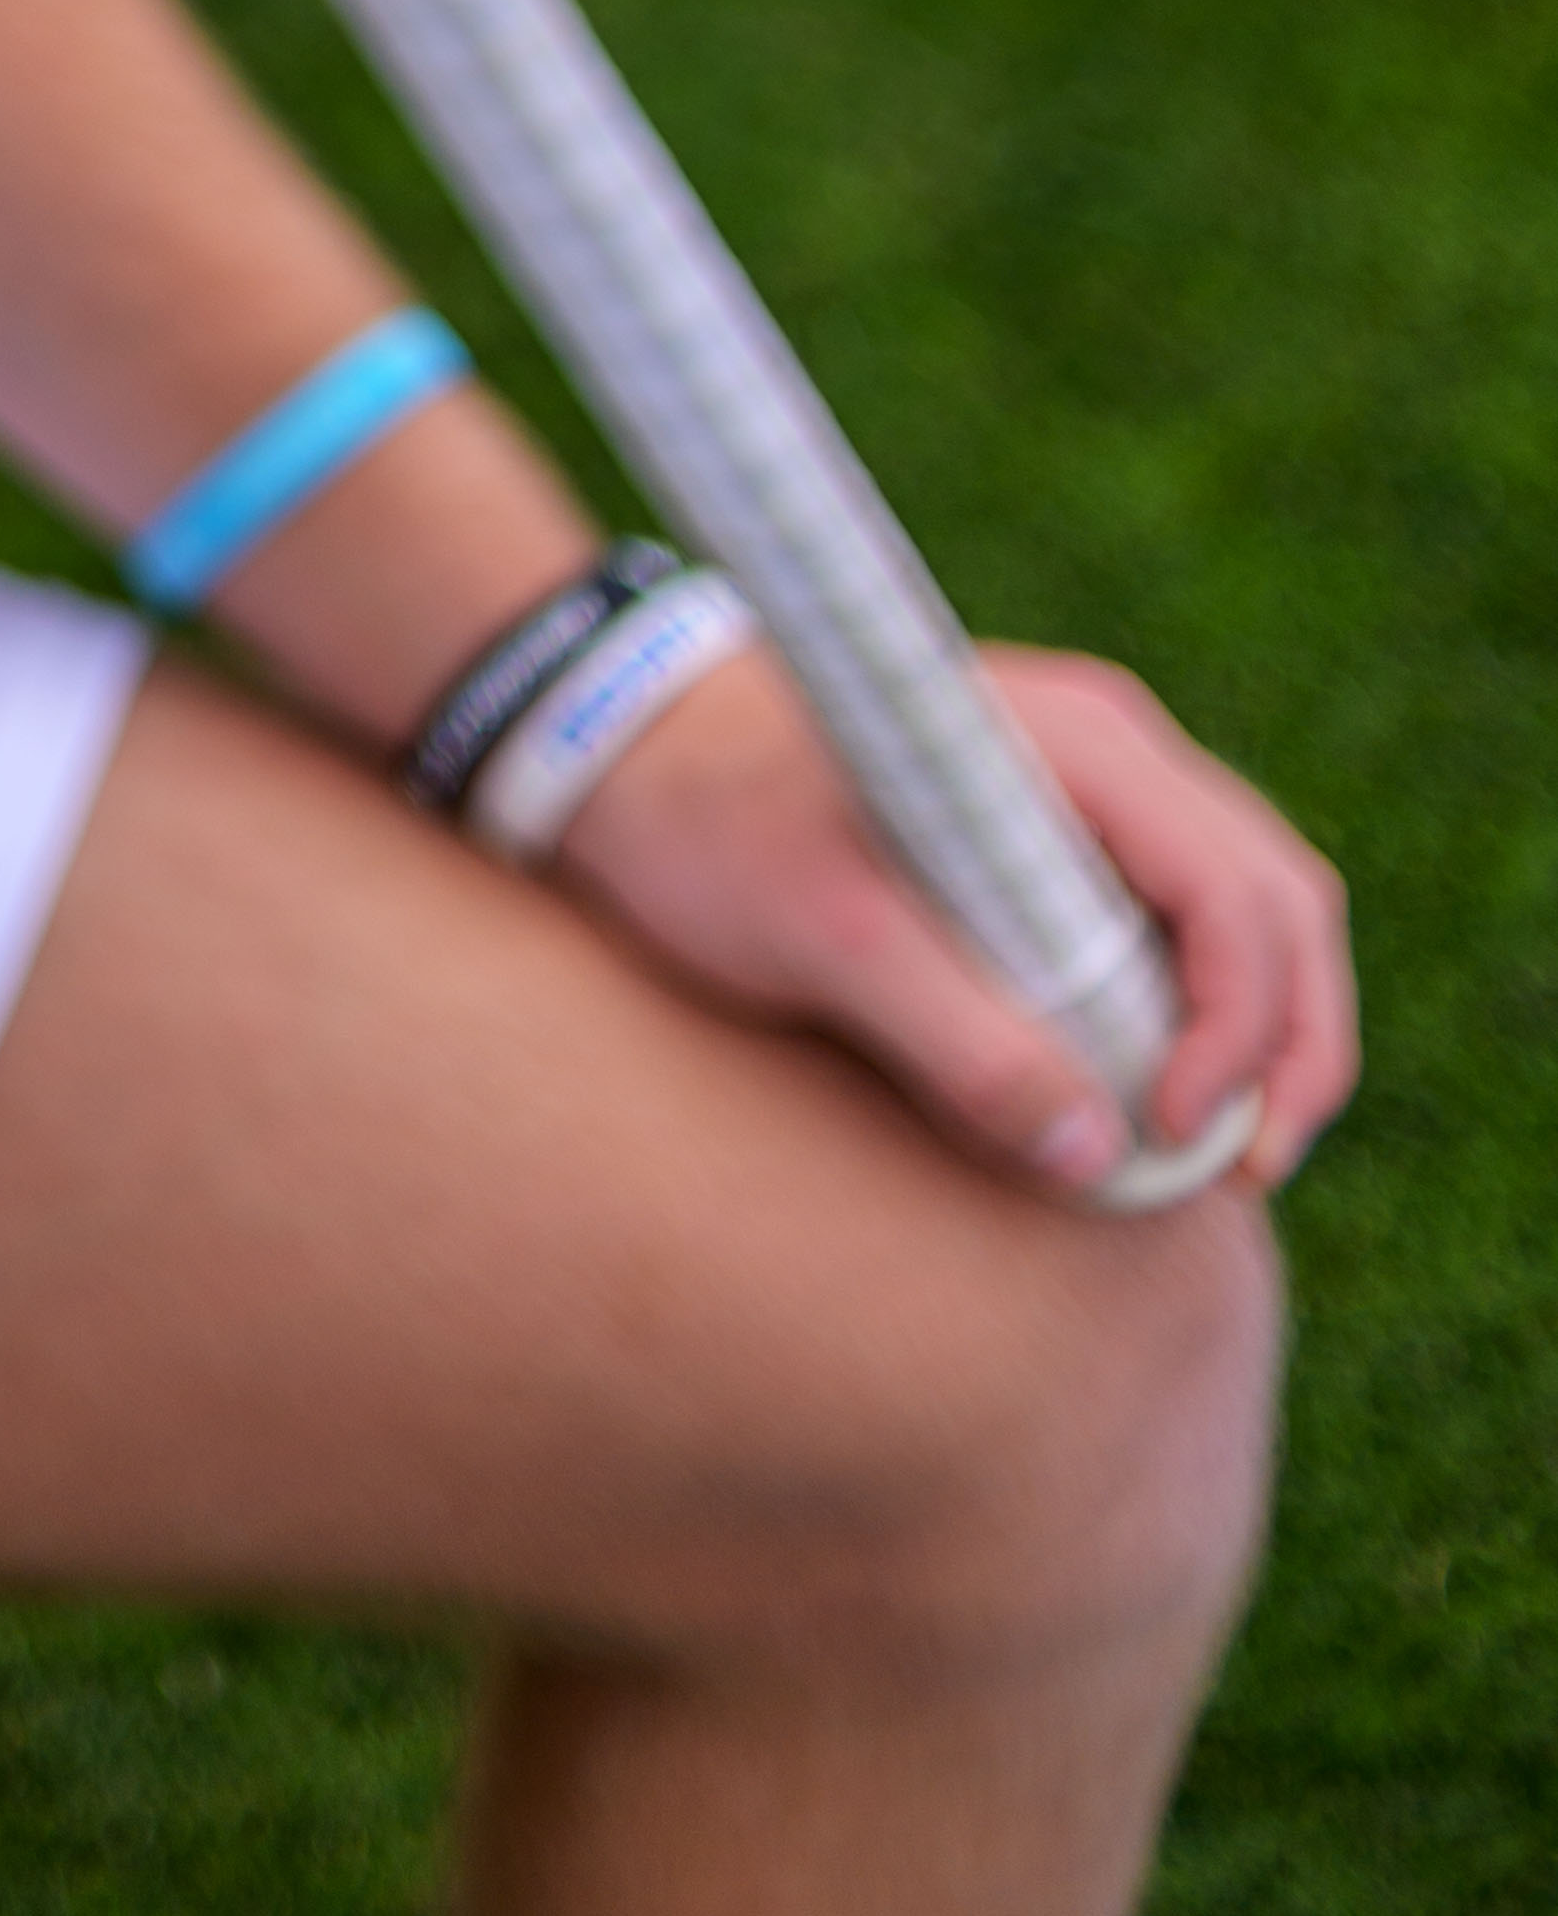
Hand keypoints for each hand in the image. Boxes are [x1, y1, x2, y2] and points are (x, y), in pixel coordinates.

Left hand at [549, 636, 1354, 1200]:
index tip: (1174, 1135)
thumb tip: (1093, 1155)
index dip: (1240, 1029)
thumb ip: (953, 1039)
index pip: (1235, 891)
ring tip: (1222, 1155)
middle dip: (1288, 1045)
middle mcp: (1110, 747)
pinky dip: (1215, 1012)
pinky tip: (1171, 1099)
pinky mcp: (1068, 834)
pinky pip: (1192, 921)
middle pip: (1280, 898)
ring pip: (1256, 909)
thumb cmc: (711, 826)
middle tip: (1243, 1174)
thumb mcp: (817, 935)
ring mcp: (1099, 786)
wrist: (626, 754)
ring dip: (1267, 1033)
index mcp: (1073, 740)